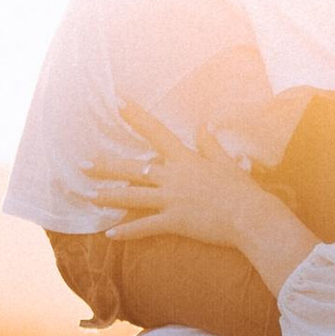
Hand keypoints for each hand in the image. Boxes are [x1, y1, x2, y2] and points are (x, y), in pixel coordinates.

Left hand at [84, 102, 297, 257]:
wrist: (252, 217)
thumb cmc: (242, 190)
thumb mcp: (226, 162)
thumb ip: (209, 143)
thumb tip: (203, 124)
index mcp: (185, 159)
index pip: (155, 131)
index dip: (135, 115)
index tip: (117, 101)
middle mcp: (173, 176)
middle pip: (132, 168)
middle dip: (105, 165)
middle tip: (82, 163)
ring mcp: (171, 199)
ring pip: (132, 196)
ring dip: (108, 196)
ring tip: (89, 196)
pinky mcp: (174, 221)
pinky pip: (144, 226)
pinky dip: (126, 231)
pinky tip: (109, 234)